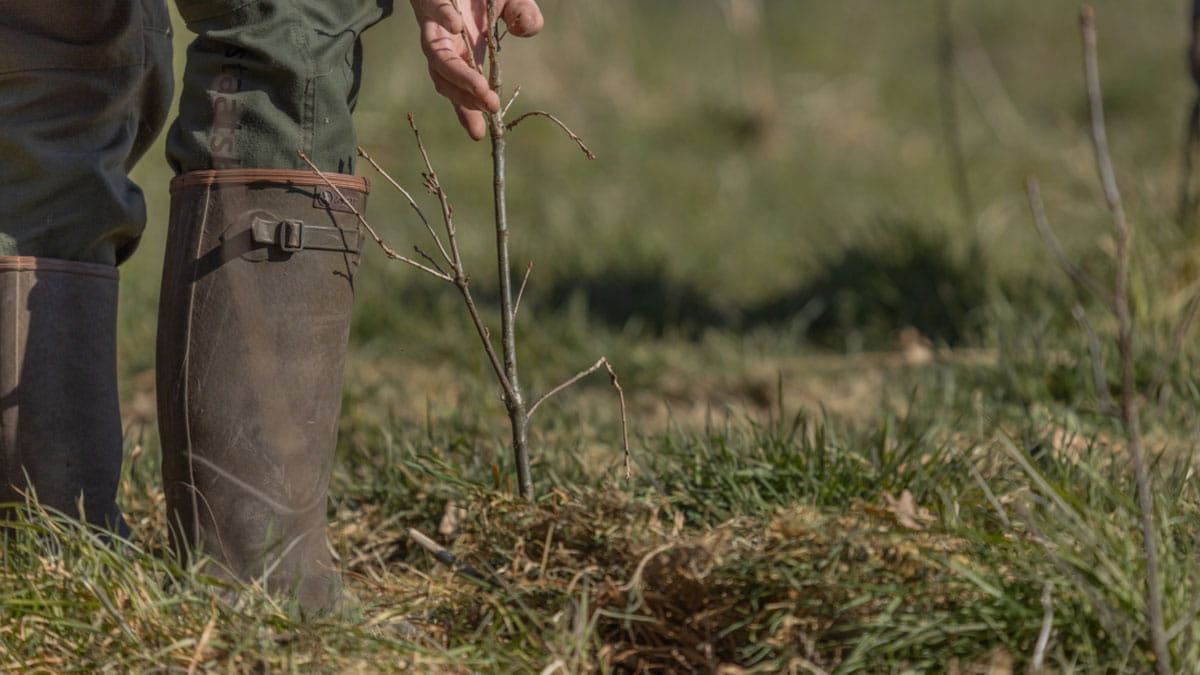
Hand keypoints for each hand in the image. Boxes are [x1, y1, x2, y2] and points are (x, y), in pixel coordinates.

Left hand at [409, 0, 543, 139]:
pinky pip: (437, 12)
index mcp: (462, 53)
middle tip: (490, 106)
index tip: (480, 134)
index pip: (460, 91)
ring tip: (480, 87)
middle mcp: (444, 46)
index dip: (467, 113)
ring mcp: (434, 26)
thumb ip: (526, 19)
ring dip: (459, 74)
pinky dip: (446, 20)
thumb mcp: (514, 3)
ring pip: (438, 57)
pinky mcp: (431, 2)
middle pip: (445, 80)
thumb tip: (525, 31)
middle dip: (468, 97)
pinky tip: (457, 27)